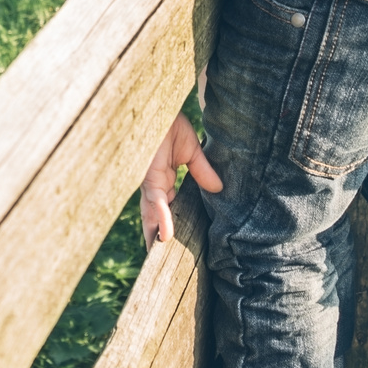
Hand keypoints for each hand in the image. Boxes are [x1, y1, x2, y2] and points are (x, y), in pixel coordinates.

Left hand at [140, 113, 221, 245]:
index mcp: (163, 178)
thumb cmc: (168, 120)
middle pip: (154, 217)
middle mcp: (154, 183)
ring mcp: (150, 180)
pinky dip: (161, 216)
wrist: (155, 102)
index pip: (167, 208)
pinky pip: (156, 199)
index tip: (178, 247)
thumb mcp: (191, 148)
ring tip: (161, 257)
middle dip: (157, 239)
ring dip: (158, 235)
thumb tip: (219, 189)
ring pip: (153, 214)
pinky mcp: (148, 174)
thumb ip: (202, 170)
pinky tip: (166, 234)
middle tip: (161, 265)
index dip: (171, 226)